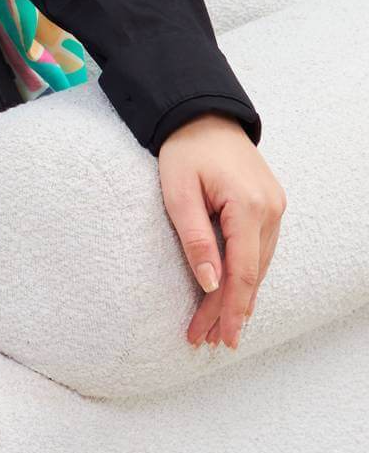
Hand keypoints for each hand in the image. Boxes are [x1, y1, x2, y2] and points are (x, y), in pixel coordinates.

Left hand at [157, 112, 285, 351]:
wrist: (203, 113)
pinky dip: (245, 273)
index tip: (219, 338)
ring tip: (215, 326)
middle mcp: (271, 209)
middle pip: (252, 274)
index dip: (231, 310)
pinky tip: (233, 293)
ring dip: (238, 296)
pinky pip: (260, 249)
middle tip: (207, 340)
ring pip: (259, 265)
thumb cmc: (185, 149)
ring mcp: (275, 206)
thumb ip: (195, 239)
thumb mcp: (178, 192)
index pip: (243, 272)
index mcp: (248, 206)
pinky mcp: (271, 204)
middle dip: (230, 310)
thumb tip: (210, 284)